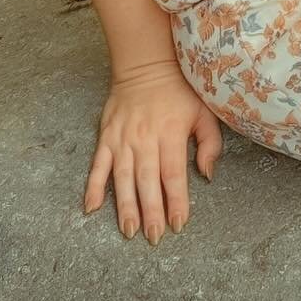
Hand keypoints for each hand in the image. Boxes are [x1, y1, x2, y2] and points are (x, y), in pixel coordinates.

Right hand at [83, 58, 223, 242]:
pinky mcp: (106, 136)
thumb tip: (206, 174)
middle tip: (154, 237)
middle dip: (151, 211)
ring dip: (125, 206)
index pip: (173, 174)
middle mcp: (145, 138)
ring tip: (129, 231)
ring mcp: (122, 139)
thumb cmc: (181, 90)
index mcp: (172, 133)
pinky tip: (91, 207)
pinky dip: (93, 186)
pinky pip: (98, 165)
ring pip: (123, 178)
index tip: (179, 224)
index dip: (176, 200)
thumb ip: (209, 143)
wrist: (147, 63)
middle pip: (148, 181)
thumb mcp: (205, 111)